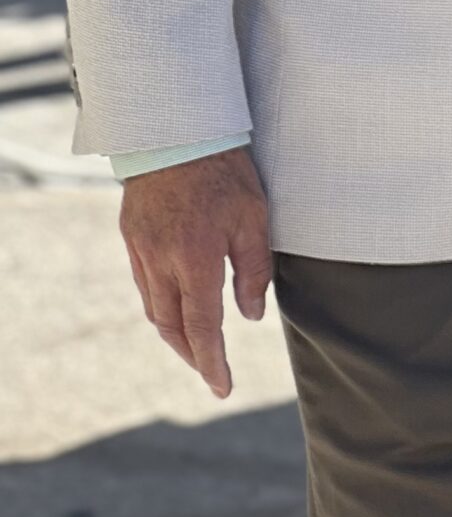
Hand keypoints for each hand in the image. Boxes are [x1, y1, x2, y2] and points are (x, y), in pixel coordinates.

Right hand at [118, 148, 272, 397]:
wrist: (177, 129)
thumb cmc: (225, 170)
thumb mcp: (254, 217)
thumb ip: (254, 270)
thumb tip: (251, 315)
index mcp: (196, 259)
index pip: (203, 328)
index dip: (212, 363)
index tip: (221, 387)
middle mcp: (162, 261)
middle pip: (172, 326)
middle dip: (190, 354)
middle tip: (209, 370)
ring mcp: (142, 249)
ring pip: (153, 308)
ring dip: (173, 332)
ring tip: (193, 345)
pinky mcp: (132, 235)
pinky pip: (144, 283)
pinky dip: (159, 304)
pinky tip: (173, 305)